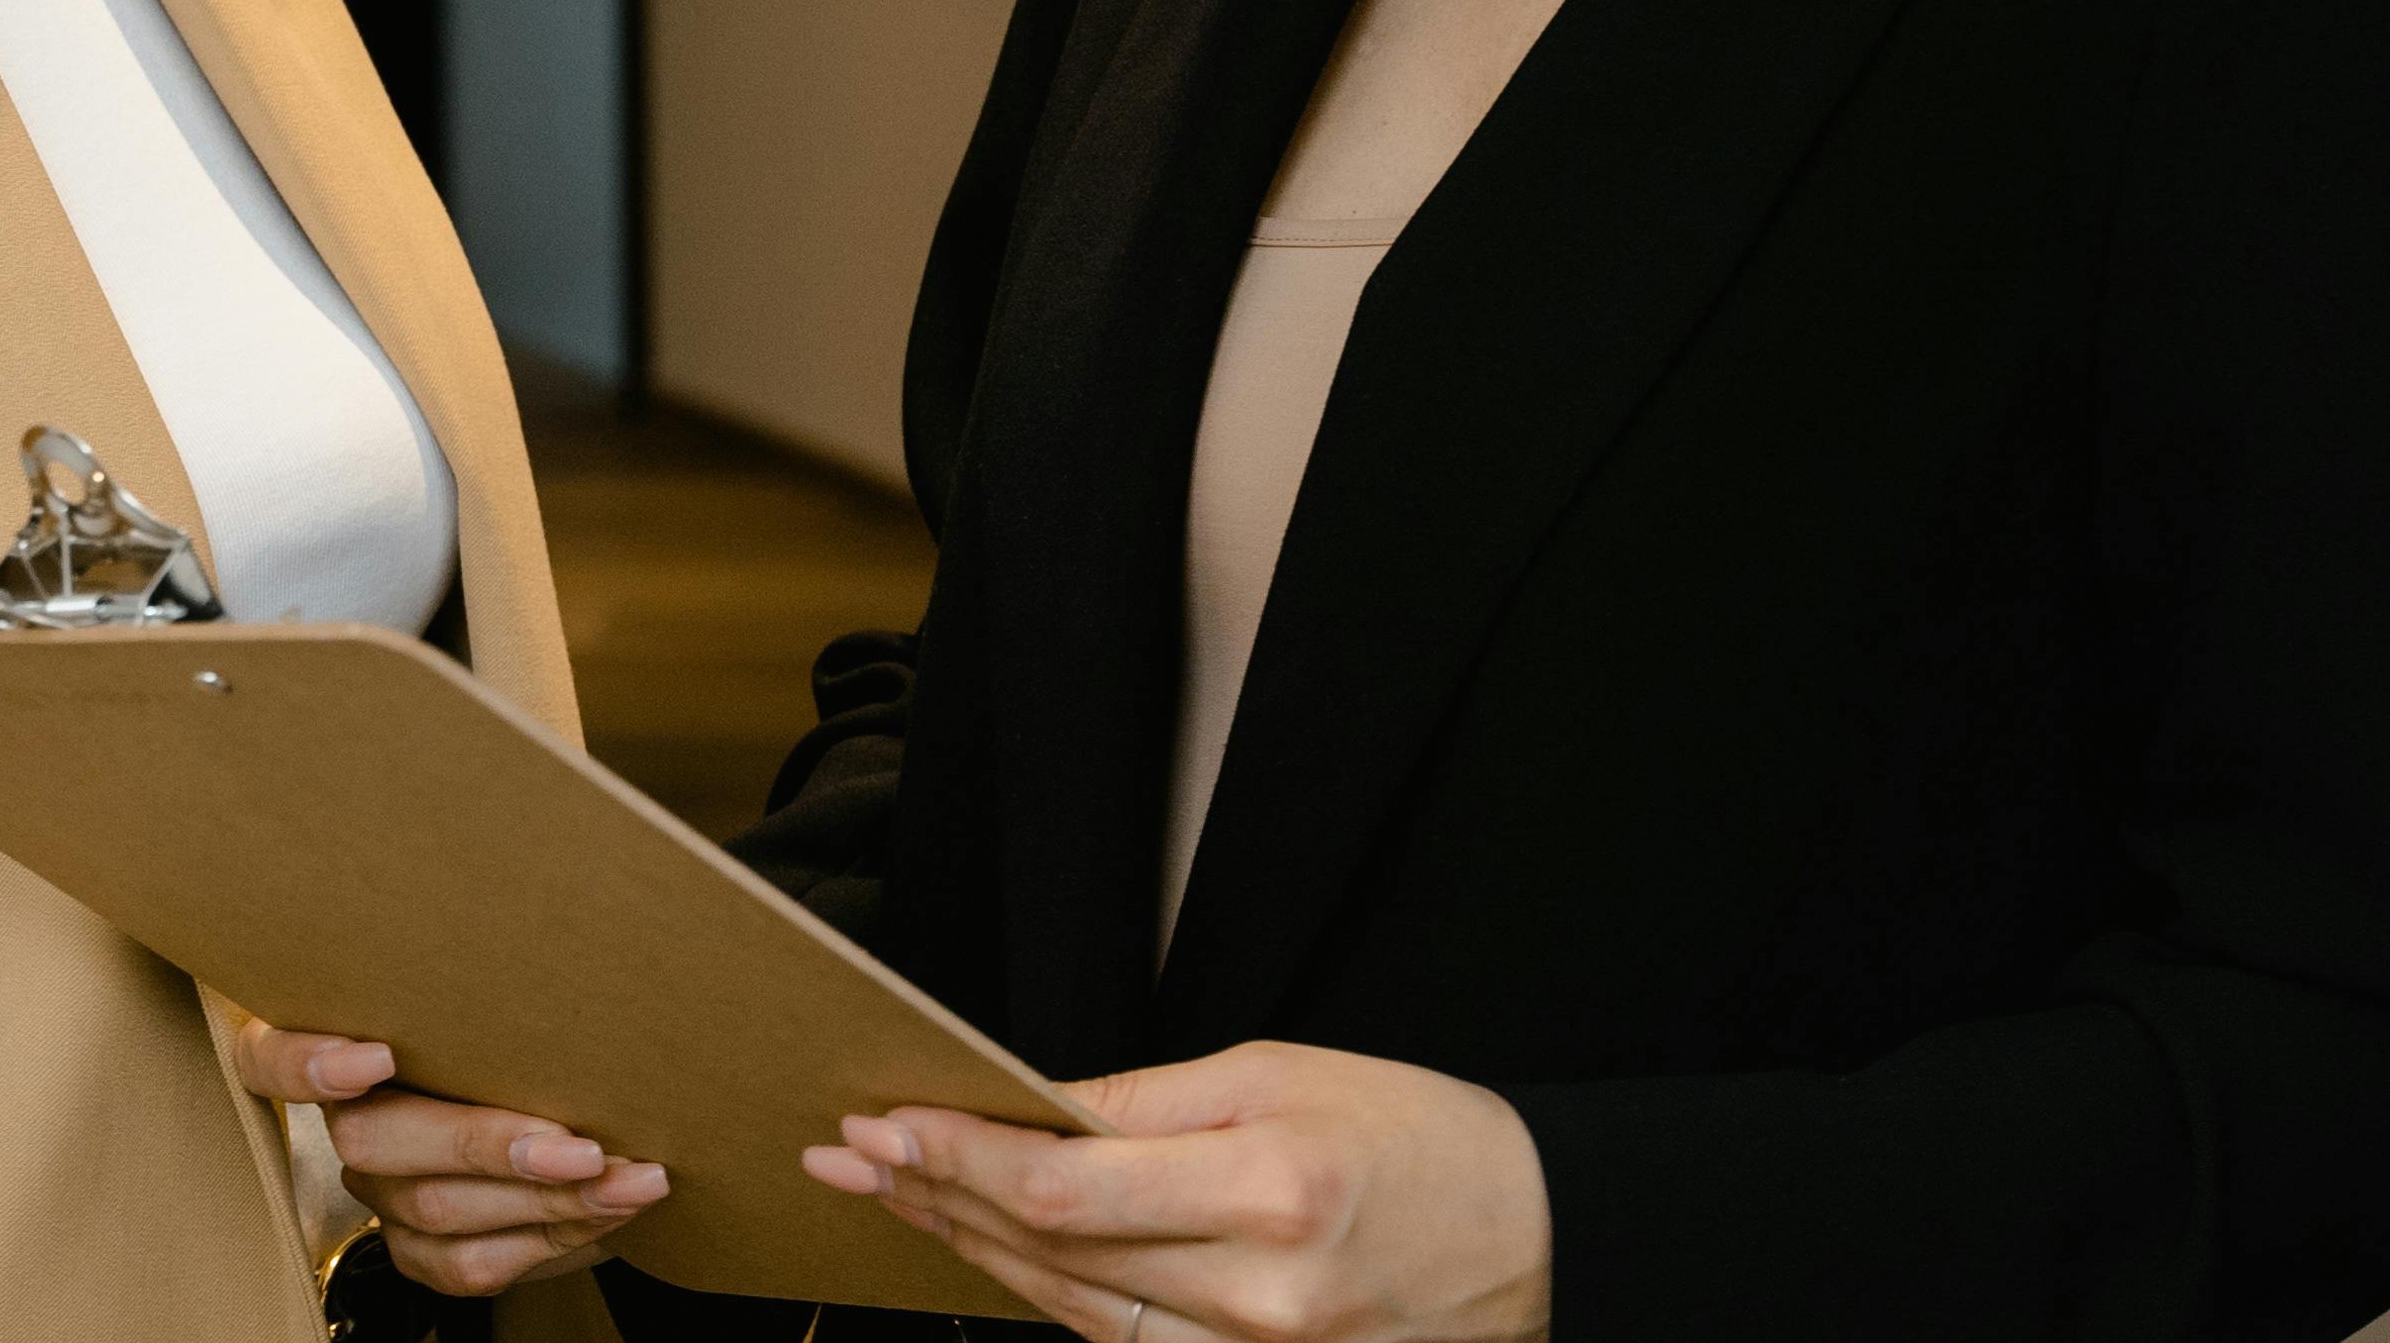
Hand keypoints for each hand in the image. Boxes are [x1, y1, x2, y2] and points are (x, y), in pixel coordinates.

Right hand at [223, 1017, 671, 1297]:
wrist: (584, 1123)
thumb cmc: (537, 1038)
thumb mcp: (510, 1002)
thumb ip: (496, 987)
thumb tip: (558, 940)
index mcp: (347, 1040)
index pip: (268, 1056)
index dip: (304, 1061)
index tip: (376, 1055)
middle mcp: (350, 1122)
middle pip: (378, 1141)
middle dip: (490, 1145)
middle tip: (583, 1145)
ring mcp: (381, 1194)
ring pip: (437, 1210)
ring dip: (551, 1198)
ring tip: (633, 1177)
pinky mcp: (419, 1254)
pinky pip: (472, 1263)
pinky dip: (554, 1237)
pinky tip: (613, 1209)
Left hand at [801, 1040, 1549, 1342]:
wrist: (1542, 1241)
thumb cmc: (1422, 1140)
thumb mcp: (1286, 1076)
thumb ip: (1147, 1102)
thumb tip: (1030, 1107)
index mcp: (1271, 1191)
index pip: (1064, 1189)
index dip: (955, 1159)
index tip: (879, 1123)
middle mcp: (1260, 1297)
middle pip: (1051, 1257)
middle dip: (937, 1199)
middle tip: (848, 1153)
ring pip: (1074, 1314)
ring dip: (974, 1254)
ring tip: (899, 1197)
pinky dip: (1054, 1301)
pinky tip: (996, 1256)